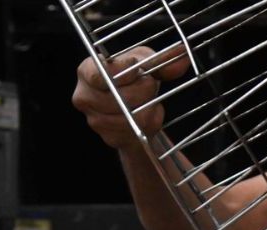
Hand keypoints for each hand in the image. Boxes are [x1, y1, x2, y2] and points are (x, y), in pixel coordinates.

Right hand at [72, 45, 189, 150]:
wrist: (132, 110)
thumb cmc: (133, 79)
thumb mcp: (145, 62)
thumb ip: (161, 59)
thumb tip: (182, 55)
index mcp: (87, 71)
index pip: (101, 74)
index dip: (123, 72)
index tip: (136, 69)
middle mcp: (84, 96)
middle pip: (121, 96)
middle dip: (143, 90)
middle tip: (147, 85)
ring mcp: (95, 120)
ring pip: (132, 115)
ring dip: (148, 107)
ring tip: (146, 100)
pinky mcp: (109, 138)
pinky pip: (138, 130)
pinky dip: (149, 122)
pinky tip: (146, 114)